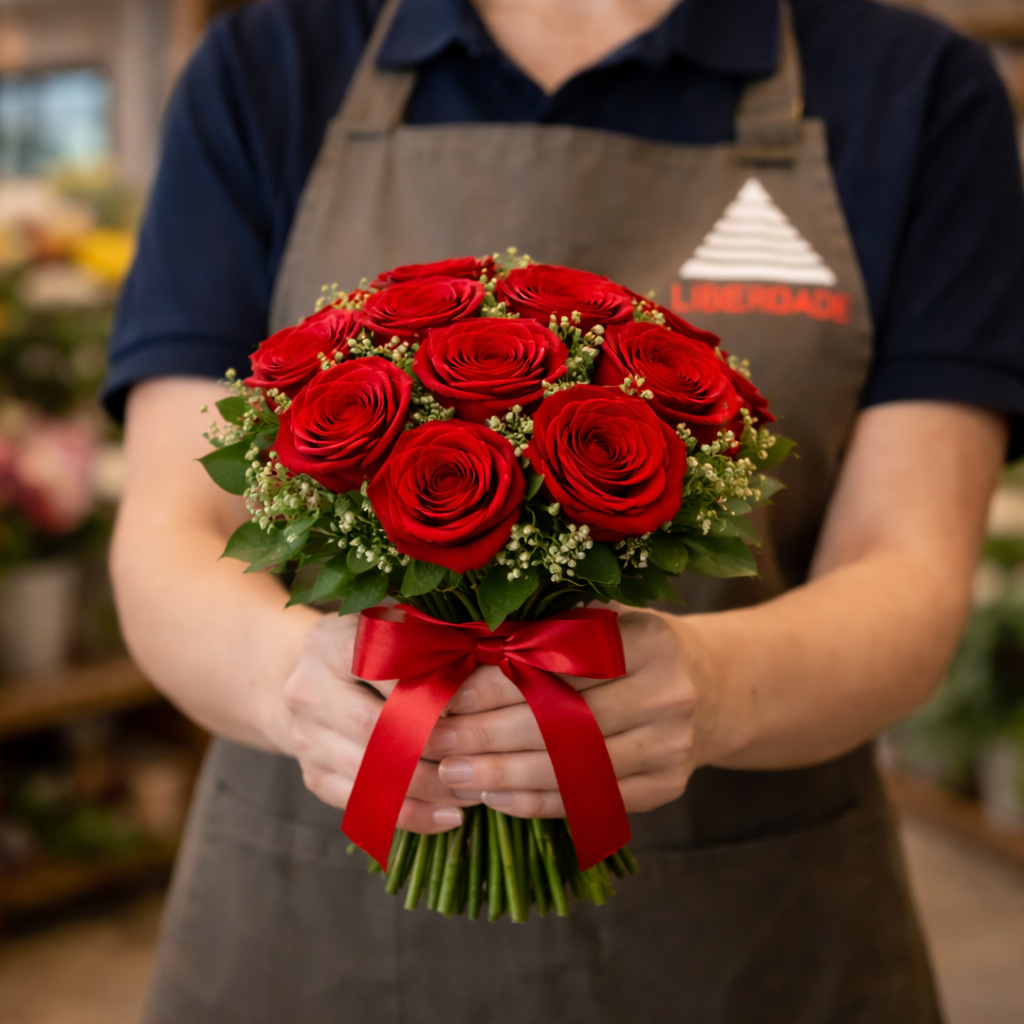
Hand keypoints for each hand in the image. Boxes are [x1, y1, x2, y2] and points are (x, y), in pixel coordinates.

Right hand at [277, 614, 472, 832]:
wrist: (315, 682)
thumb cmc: (375, 651)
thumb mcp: (391, 628)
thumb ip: (427, 639)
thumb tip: (481, 659)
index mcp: (328, 644)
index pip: (375, 664)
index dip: (419, 685)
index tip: (461, 704)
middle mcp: (307, 691)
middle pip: (372, 726)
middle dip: (430, 745)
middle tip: (477, 756)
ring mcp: (305, 738)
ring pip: (369, 773)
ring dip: (428, 787)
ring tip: (473, 791)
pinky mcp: (312, 777)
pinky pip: (363, 806)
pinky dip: (410, 815)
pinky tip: (448, 815)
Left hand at [423, 610, 706, 817]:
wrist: (713, 688)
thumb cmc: (634, 647)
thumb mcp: (603, 621)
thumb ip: (546, 632)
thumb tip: (461, 651)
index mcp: (648, 640)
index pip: (559, 666)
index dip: (498, 683)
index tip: (448, 694)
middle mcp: (667, 695)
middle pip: (564, 722)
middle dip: (490, 735)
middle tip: (437, 742)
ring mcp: (671, 747)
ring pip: (574, 769)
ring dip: (505, 776)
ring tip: (453, 775)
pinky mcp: (665, 787)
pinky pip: (590, 801)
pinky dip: (538, 803)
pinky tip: (496, 798)